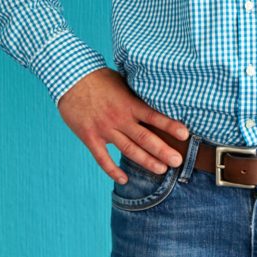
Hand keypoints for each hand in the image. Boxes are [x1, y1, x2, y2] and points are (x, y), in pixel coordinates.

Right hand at [57, 68, 189, 183]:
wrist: (70, 79)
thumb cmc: (98, 78)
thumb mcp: (122, 82)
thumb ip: (135, 94)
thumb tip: (154, 97)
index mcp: (129, 103)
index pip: (154, 116)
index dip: (170, 125)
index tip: (185, 135)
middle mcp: (119, 118)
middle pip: (145, 137)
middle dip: (163, 150)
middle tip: (177, 161)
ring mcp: (105, 129)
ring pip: (129, 149)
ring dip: (146, 161)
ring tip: (161, 170)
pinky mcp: (90, 137)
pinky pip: (103, 158)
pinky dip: (113, 170)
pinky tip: (123, 179)